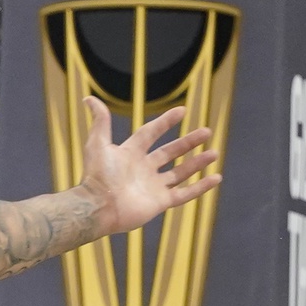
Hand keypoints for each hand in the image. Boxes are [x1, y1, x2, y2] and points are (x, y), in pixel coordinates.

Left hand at [79, 97, 221, 235]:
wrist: (99, 206)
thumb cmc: (97, 175)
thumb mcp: (98, 143)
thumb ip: (100, 121)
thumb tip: (89, 99)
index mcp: (130, 153)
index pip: (151, 133)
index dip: (165, 122)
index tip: (182, 111)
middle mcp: (143, 168)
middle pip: (170, 152)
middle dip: (188, 142)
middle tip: (207, 131)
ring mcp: (153, 186)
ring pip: (180, 172)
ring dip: (197, 163)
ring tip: (214, 152)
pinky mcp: (160, 202)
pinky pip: (185, 194)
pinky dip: (201, 187)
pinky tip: (216, 177)